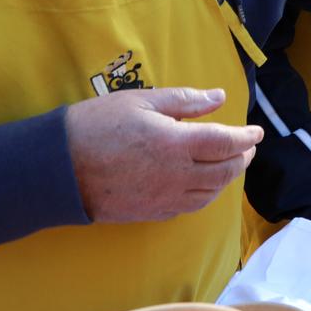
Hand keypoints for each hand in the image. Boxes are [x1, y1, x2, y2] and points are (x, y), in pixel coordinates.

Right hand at [66, 87, 261, 222]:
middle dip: (241, 158)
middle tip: (247, 147)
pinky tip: (204, 184)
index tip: (256, 132)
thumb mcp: (141, 101)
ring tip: (230, 164)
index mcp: (176, 144)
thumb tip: (218, 97)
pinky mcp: (151, 213)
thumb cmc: (95, 126)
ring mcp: (165, 198)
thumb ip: (184, 101)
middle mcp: (177, 176)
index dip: (246, 138)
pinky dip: (206, 194)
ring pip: (211, 193)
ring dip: (226, 178)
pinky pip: (190, 207)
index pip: (227, 143)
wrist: (54, 169)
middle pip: (225, 171)